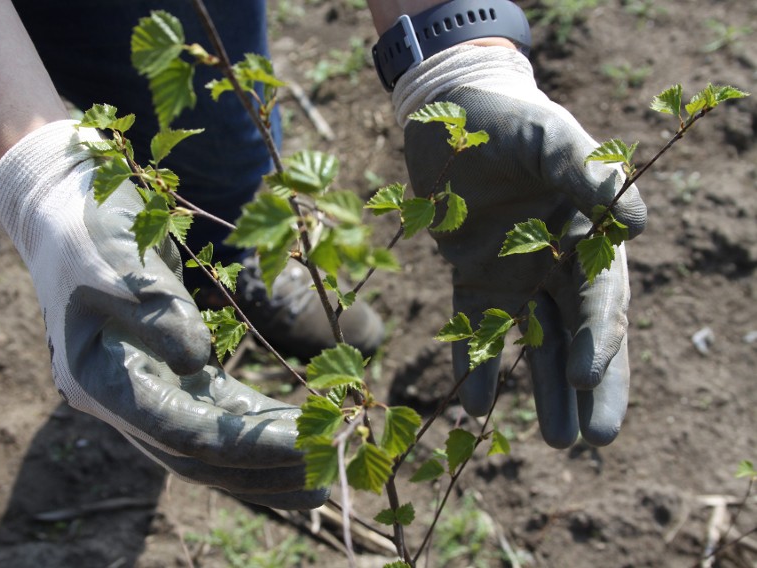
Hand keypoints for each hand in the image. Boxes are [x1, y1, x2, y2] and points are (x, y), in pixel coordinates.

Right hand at [0, 121, 324, 508]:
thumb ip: (154, 312)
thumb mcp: (116, 257)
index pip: (178, 431)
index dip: (243, 443)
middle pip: (196, 455)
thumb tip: (195, 361)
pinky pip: (216, 411)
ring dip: (261, 461)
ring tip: (316, 478)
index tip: (301, 443)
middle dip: (260, 470)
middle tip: (323, 481)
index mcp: (96, 378)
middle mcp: (120, 398)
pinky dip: (253, 424)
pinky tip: (291, 430)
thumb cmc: (90, 229)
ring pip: (208, 443)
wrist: (70, 213)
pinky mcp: (169, 373)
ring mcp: (146, 388)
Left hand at [395, 46, 646, 447]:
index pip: (599, 300)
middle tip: (592, 440)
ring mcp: (514, 274)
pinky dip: (476, 365)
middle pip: (578, 335)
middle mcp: (556, 264)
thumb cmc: (508, 121)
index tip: (582, 377)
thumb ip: (589, 174)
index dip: (595, 339)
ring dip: (543, 391)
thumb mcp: (550, 139)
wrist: (452, 113)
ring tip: (556, 442)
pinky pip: (476, 329)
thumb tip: (636, 224)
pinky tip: (475, 406)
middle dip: (588, 388)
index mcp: (587, 236)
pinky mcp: (471, 277)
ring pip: (534, 343)